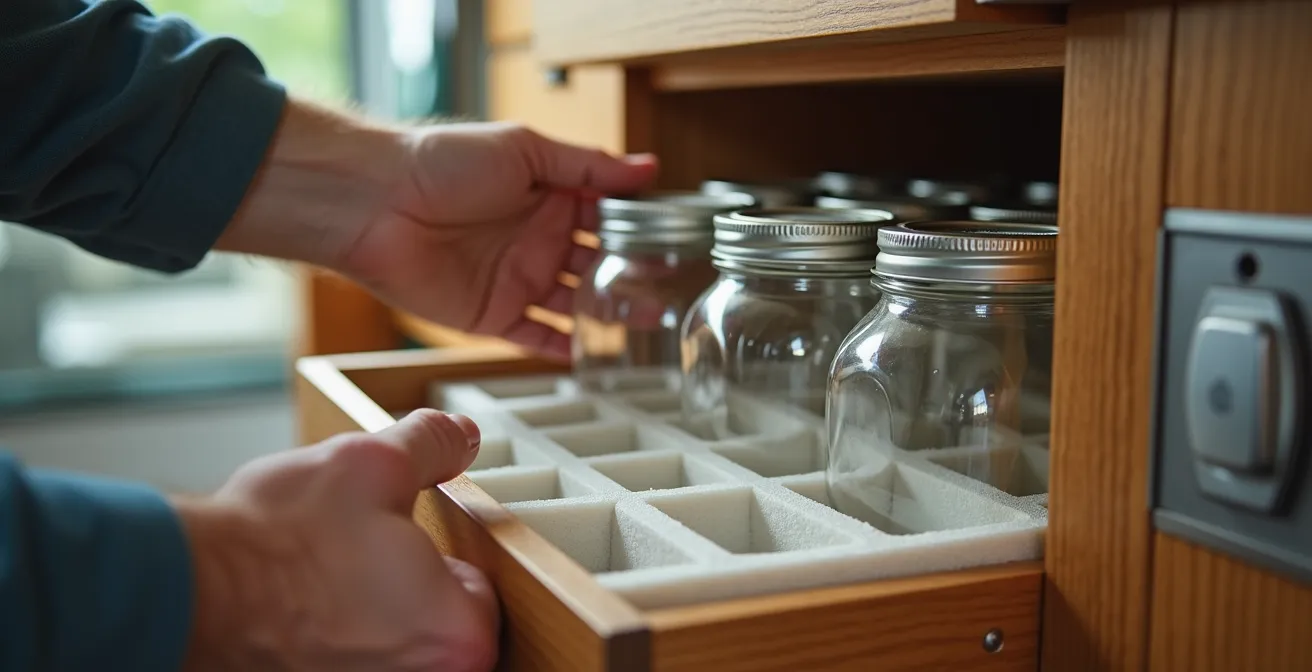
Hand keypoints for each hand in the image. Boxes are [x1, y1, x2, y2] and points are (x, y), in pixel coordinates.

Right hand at [175, 410, 497, 671]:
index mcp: (458, 637)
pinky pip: (346, 658)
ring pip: (385, 641)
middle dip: (402, 582)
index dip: (437, 548)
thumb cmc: (277, 544)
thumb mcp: (375, 464)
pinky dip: (329, 635)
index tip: (402, 535)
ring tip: (322, 576)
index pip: (478, 585)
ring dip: (364, 610)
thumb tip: (460, 439)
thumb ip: (433, 448)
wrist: (187, 592)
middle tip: (357, 556)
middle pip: (431, 620)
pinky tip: (298, 606)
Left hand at [217, 99, 657, 359]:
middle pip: (599, 266)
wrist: (375, 203)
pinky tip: (597, 356)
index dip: (641, 231)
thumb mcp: (525, 150)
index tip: (678, 245)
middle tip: (673, 292)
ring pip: (576, 304)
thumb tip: (648, 167)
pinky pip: (538, 338)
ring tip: (648, 325)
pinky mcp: (492, 316)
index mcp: (549, 195)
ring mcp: (517, 279)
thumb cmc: (442, 161)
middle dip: (634, 279)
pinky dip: (566, 348)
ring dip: (610, 315)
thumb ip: (588, 166)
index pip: (608, 216)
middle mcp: (538, 238)